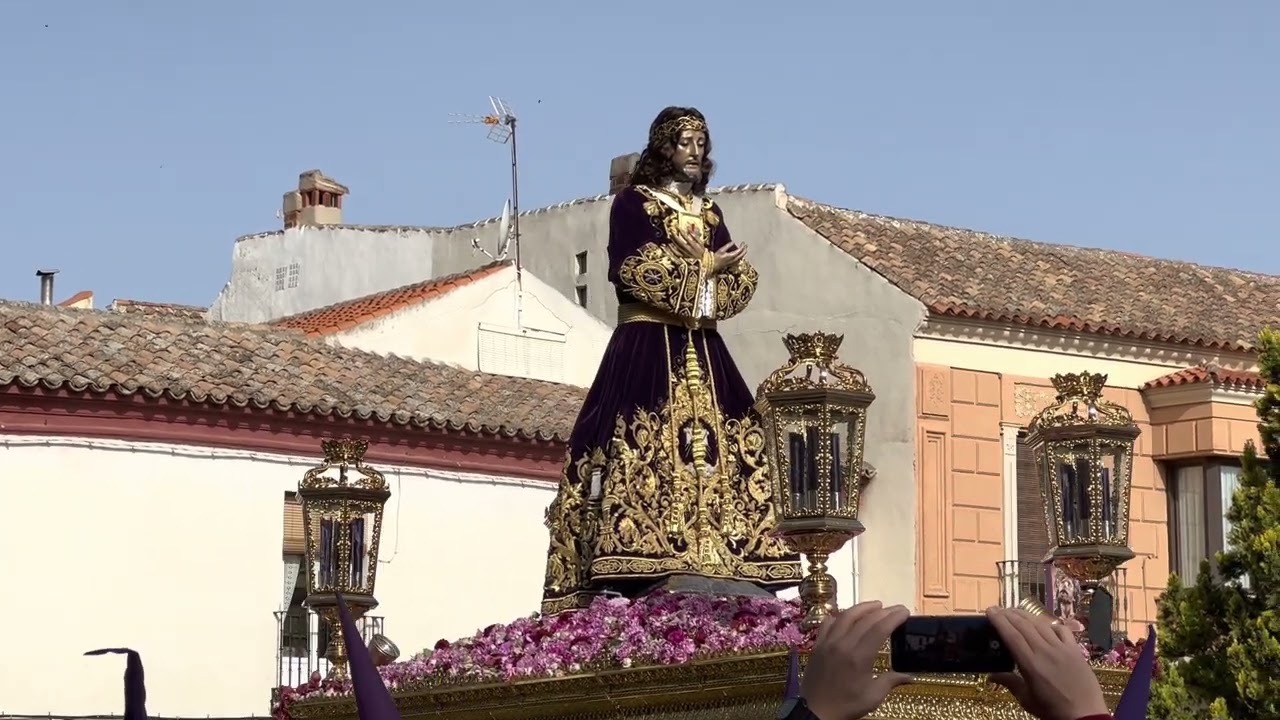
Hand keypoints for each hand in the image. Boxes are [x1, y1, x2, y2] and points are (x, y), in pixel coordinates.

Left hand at [669, 227, 703, 259]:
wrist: (702, 260)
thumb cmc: (701, 250)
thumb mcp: (701, 243)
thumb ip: (695, 236)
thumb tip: (690, 230)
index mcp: (693, 245)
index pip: (686, 238)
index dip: (682, 232)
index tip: (678, 228)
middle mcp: (688, 249)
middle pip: (680, 242)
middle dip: (675, 236)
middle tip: (671, 231)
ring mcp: (685, 253)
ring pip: (677, 247)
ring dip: (673, 241)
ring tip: (670, 235)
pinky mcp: (683, 256)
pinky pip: (676, 253)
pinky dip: (672, 249)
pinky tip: (669, 245)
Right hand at [712, 243, 746, 272]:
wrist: (713, 265)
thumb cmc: (716, 257)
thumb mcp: (721, 250)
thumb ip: (728, 246)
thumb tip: (733, 242)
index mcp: (732, 255)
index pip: (740, 250)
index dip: (742, 246)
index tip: (743, 242)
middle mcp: (734, 259)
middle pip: (742, 254)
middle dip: (744, 250)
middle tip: (746, 245)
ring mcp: (733, 262)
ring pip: (741, 258)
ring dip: (743, 254)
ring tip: (744, 250)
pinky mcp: (732, 264)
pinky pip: (738, 261)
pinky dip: (740, 257)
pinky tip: (740, 256)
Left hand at [801, 602, 910, 719]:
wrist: (815, 712)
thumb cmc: (846, 706)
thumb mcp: (873, 697)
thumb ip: (891, 681)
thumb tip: (911, 676)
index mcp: (859, 657)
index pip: (879, 629)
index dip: (893, 617)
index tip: (904, 611)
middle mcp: (843, 644)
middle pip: (865, 619)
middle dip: (883, 611)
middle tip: (896, 608)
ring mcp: (828, 643)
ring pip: (846, 616)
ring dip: (862, 608)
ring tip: (876, 606)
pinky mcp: (817, 645)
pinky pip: (828, 623)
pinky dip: (839, 616)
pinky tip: (847, 616)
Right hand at [986, 608, 1108, 719]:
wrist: (1085, 716)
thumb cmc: (1052, 710)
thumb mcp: (1026, 699)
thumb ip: (1009, 683)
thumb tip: (990, 676)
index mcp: (1030, 664)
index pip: (1011, 635)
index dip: (999, 620)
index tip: (990, 610)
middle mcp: (1045, 651)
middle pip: (1024, 625)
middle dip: (1008, 614)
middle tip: (998, 609)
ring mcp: (1062, 648)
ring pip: (1041, 624)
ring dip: (1026, 615)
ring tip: (1015, 612)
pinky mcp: (1075, 650)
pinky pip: (1062, 630)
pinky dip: (1050, 624)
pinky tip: (1044, 625)